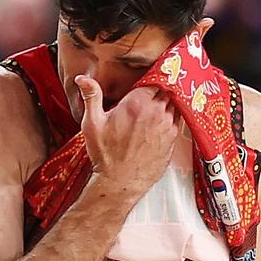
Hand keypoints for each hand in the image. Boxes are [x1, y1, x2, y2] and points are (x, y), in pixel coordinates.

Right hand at [75, 75, 179, 197]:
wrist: (120, 182)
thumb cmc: (105, 154)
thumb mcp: (92, 123)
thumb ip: (91, 96)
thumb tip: (82, 78)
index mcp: (137, 103)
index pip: (154, 79)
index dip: (152, 78)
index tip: (148, 79)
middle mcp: (156, 112)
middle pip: (166, 90)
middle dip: (161, 89)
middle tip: (153, 90)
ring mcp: (167, 125)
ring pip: (175, 104)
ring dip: (168, 102)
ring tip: (158, 104)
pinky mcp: (173, 138)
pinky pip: (178, 119)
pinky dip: (173, 116)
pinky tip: (163, 119)